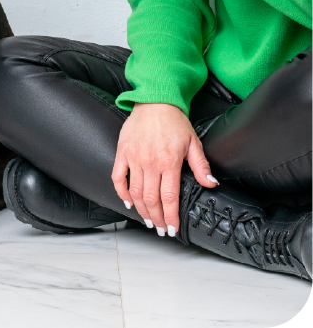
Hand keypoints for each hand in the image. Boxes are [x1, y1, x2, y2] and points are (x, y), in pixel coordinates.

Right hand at [111, 103, 217, 235]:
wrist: (155, 100)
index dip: (170, 216)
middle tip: (159, 229)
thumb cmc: (174, 121)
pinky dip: (122, 192)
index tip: (172, 229)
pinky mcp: (122, 151)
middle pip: (151, 198)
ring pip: (135, 192)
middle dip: (156, 218)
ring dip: (141, 210)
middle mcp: (150, 162)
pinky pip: (118, 177)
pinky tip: (129, 202)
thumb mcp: (193, 142)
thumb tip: (211, 184)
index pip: (169, 197)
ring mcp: (134, 157)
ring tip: (147, 220)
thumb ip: (201, 166)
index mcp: (169, 161)